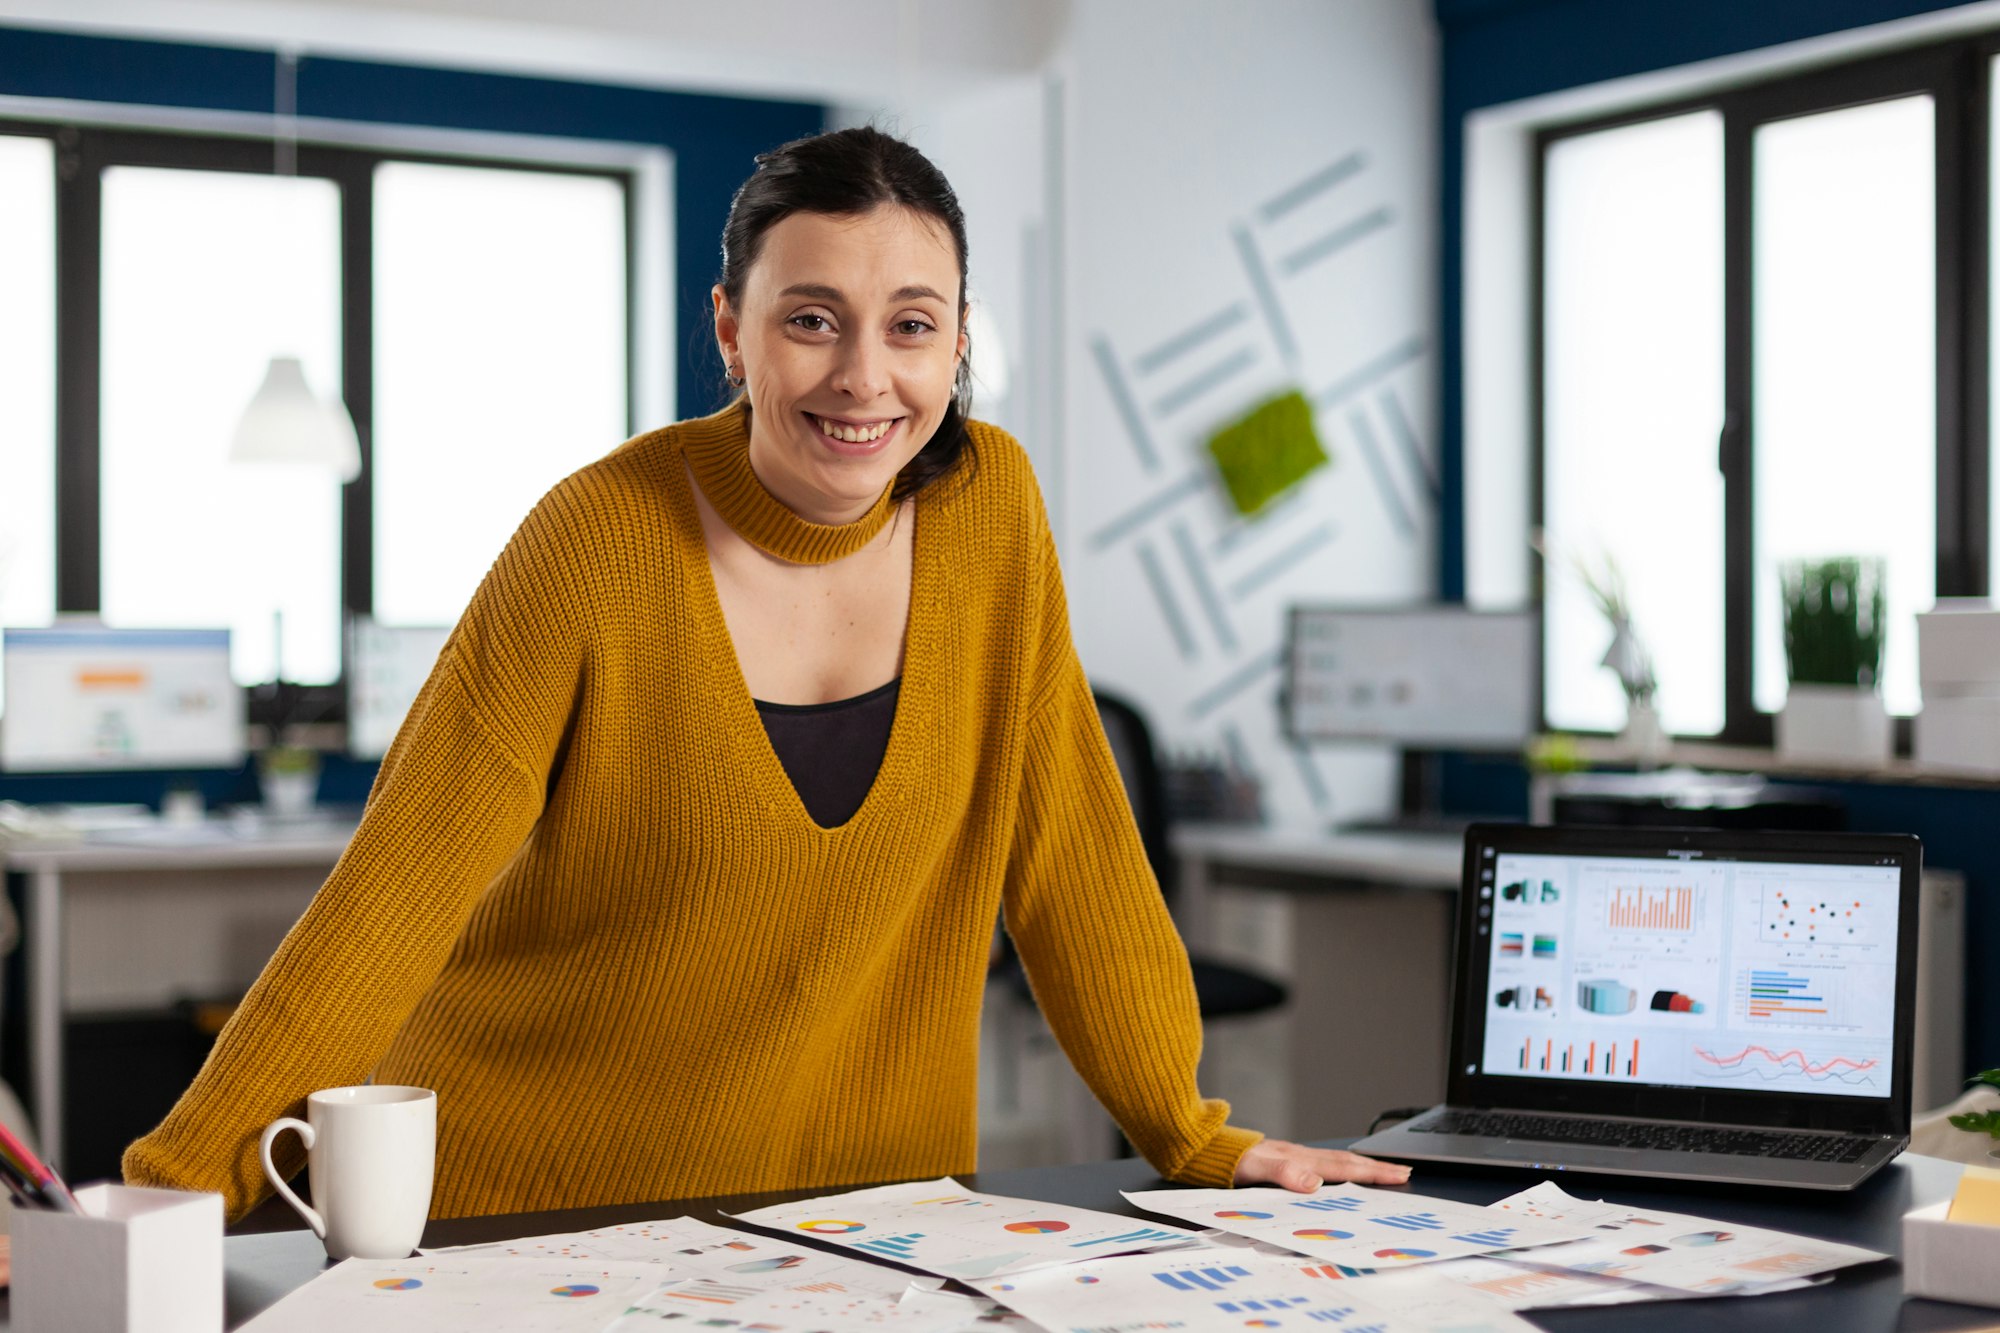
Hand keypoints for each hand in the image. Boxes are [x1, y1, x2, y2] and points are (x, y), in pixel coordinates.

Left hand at [1232, 1138, 1410, 1190]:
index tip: (1399, 1174)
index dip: (1372, 1173)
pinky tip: (1343, 1172)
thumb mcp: (1256, 1169)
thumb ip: (1284, 1174)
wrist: (1208, 1149)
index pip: (1343, 1167)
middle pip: (1346, 1162)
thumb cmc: (1231, 1161)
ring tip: (1385, 1170)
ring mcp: (1294, 1156)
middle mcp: (1300, 1156)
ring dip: (1362, 1166)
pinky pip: (1322, 1163)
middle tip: (1405, 1171)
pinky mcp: (1286, 1160)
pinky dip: (1341, 1168)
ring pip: (1336, 1161)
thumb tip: (1315, 1182)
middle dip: (1377, 1168)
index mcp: (1300, 1159)